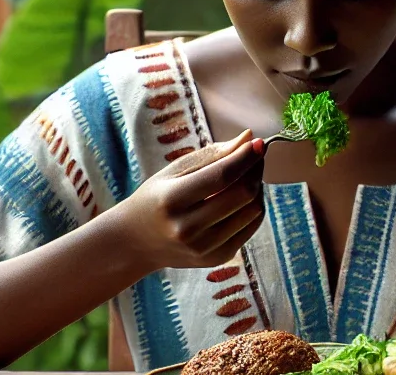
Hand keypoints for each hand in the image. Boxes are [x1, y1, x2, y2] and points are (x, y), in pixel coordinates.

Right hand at [120, 130, 265, 270]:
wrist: (136, 242)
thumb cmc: (156, 198)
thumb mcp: (174, 171)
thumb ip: (212, 155)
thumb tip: (249, 138)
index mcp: (172, 200)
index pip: (222, 176)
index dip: (246, 157)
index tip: (259, 143)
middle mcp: (187, 228)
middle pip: (243, 195)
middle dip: (256, 171)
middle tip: (255, 157)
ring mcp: (204, 248)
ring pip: (252, 212)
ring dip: (258, 188)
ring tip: (248, 175)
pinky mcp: (216, 258)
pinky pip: (250, 228)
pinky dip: (254, 208)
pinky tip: (243, 197)